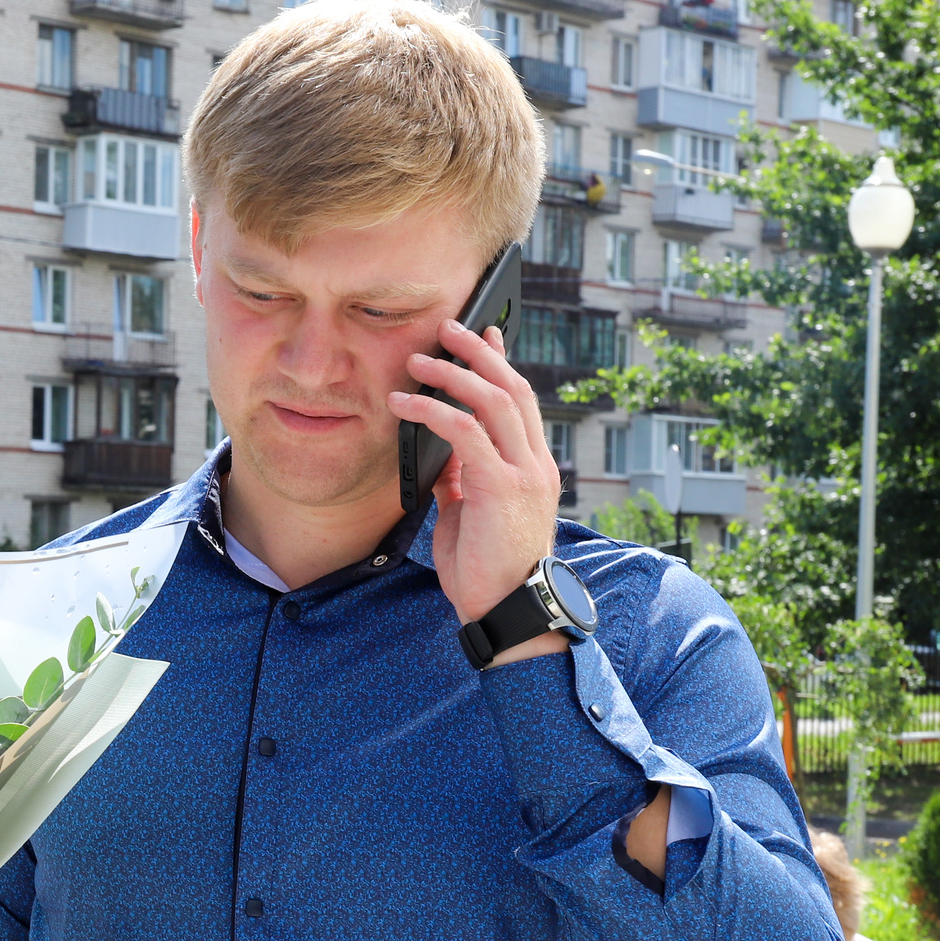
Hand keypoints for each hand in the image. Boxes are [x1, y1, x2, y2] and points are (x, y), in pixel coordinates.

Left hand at [383, 321, 564, 652]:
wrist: (506, 612)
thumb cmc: (486, 570)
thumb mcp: (470, 515)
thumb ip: (461, 479)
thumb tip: (438, 453)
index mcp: (532, 468)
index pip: (521, 401)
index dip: (502, 363)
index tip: (486, 333)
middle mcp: (535, 464)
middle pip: (511, 388)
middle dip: (479, 353)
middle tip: (447, 328)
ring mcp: (523, 474)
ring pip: (493, 401)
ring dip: (453, 373)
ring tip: (417, 361)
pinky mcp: (501, 488)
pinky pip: (464, 433)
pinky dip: (432, 411)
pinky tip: (404, 404)